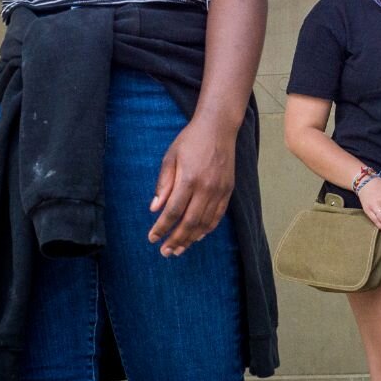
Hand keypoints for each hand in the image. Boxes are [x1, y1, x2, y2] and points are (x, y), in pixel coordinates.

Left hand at [148, 120, 233, 255]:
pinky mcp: (228, 190)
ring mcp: (219, 190)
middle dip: (176, 240)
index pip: (173, 211)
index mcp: (189, 179)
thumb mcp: (170, 157)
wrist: (218, 128)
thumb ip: (163, 184)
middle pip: (189, 222)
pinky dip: (207, 229)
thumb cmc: (190, 140)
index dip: (161, 228)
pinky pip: (218, 216)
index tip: (152, 238)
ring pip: (205, 223)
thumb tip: (155, 209)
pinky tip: (198, 236)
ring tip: (179, 249)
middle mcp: (206, 187)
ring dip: (191, 238)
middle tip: (165, 252)